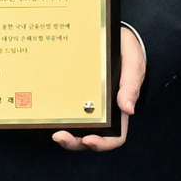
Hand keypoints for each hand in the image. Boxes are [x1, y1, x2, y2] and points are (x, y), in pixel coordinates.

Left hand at [51, 24, 146, 150]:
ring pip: (75, 128)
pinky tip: (47, 111)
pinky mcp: (73, 94)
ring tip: (54, 130)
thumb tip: (128, 109)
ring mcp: (86, 105)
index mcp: (119, 110)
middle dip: (74, 141)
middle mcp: (102, 112)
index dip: (103, 143)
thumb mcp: (133, 66)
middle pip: (89, 137)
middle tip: (60, 136)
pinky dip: (57, 115)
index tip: (90, 139)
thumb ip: (131, 86)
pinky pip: (65, 109)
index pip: (115, 136)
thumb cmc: (129, 53)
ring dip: (64, 133)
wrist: (116, 36)